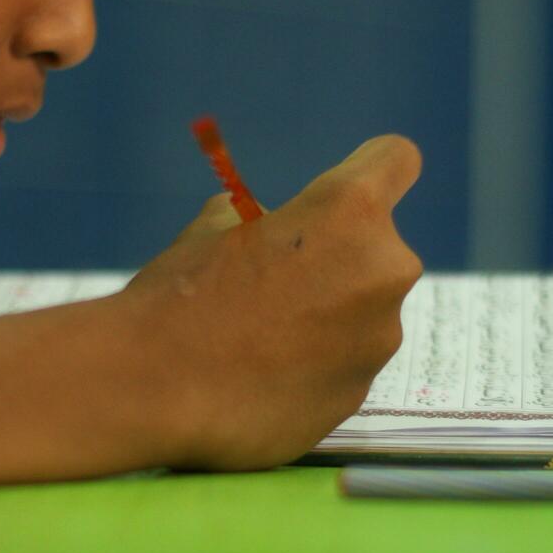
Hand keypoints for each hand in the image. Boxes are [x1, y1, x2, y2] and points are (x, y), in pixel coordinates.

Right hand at [122, 135, 422, 471]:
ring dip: (329, 320)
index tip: (343, 197)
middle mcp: (384, 270)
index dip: (368, 170)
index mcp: (349, 210)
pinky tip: (264, 381)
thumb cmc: (179, 295)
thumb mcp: (216, 227)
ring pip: (365, 314)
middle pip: (379, 250)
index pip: (395, 160)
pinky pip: (345, 366)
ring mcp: (378, 339)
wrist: (157, 392)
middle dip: (339, 261)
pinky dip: (315, 369)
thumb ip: (270, 220)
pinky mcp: (360, 393)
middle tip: (277, 287)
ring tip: (263, 345)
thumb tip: (282, 235)